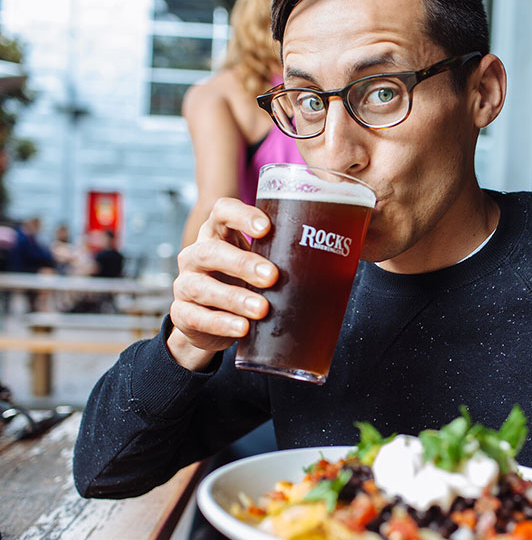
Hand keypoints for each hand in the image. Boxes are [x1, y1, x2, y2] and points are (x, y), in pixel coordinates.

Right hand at [168, 198, 277, 369]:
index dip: (241, 215)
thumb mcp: (259, 263)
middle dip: (242, 263)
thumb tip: (340, 254)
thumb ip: (283, 255)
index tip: (266, 227)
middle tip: (272, 276)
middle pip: (211, 251)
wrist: (209, 320)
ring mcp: (185, 285)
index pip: (221, 211)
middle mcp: (196, 255)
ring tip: (262, 309)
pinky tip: (242, 328)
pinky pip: (199, 317)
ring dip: (235, 298)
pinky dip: (222, 323)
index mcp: (217, 234)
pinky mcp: (183, 314)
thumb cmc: (242, 282)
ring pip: (203, 287)